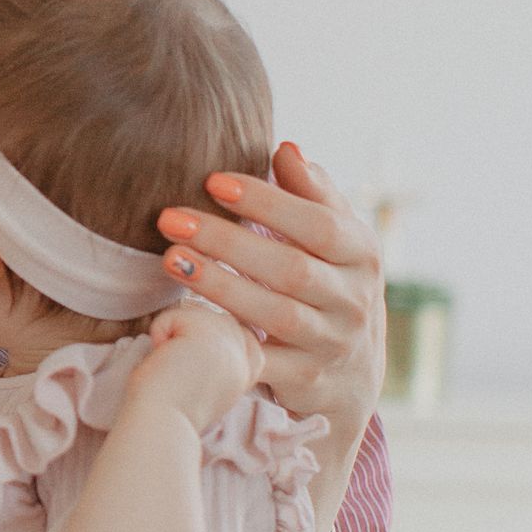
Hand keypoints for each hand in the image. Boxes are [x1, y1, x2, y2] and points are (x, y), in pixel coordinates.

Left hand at [158, 142, 384, 510]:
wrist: (353, 375)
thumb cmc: (331, 284)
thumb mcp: (338, 239)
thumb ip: (313, 194)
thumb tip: (286, 149)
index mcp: (361, 256)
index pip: (318, 225)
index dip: (267, 203)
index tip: (213, 181)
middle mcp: (353, 301)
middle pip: (290, 269)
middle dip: (227, 241)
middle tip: (171, 218)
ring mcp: (330, 344)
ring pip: (273, 314)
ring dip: (218, 286)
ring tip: (170, 259)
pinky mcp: (304, 381)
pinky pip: (260, 361)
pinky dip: (224, 341)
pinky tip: (180, 319)